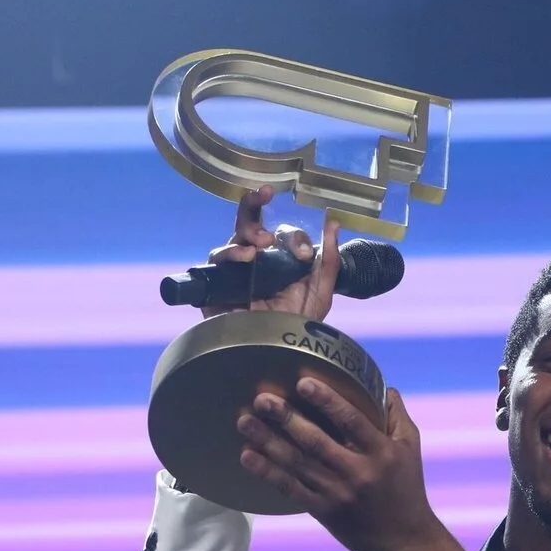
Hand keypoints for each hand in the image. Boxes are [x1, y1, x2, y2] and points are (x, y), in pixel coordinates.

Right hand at [201, 184, 339, 321]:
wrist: (278, 352)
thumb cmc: (299, 325)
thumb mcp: (321, 291)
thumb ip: (329, 259)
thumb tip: (333, 222)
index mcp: (280, 258)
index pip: (283, 233)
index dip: (293, 236)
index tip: (302, 254)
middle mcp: (256, 259)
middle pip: (250, 221)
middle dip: (254, 204)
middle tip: (265, 198)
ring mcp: (235, 269)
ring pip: (234, 236)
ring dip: (248, 231)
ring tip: (261, 242)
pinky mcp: (217, 283)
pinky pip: (217, 259)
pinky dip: (230, 252)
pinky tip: (246, 255)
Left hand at [238, 380, 447, 550]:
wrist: (403, 542)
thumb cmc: (407, 490)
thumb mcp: (410, 449)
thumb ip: (396, 416)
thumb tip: (383, 386)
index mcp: (381, 452)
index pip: (351, 420)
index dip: (326, 401)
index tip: (303, 382)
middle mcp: (357, 472)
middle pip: (316, 441)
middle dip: (286, 418)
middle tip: (261, 399)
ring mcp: (337, 493)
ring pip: (297, 463)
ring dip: (268, 441)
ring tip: (244, 421)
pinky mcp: (323, 511)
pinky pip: (290, 489)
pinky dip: (268, 472)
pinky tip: (248, 457)